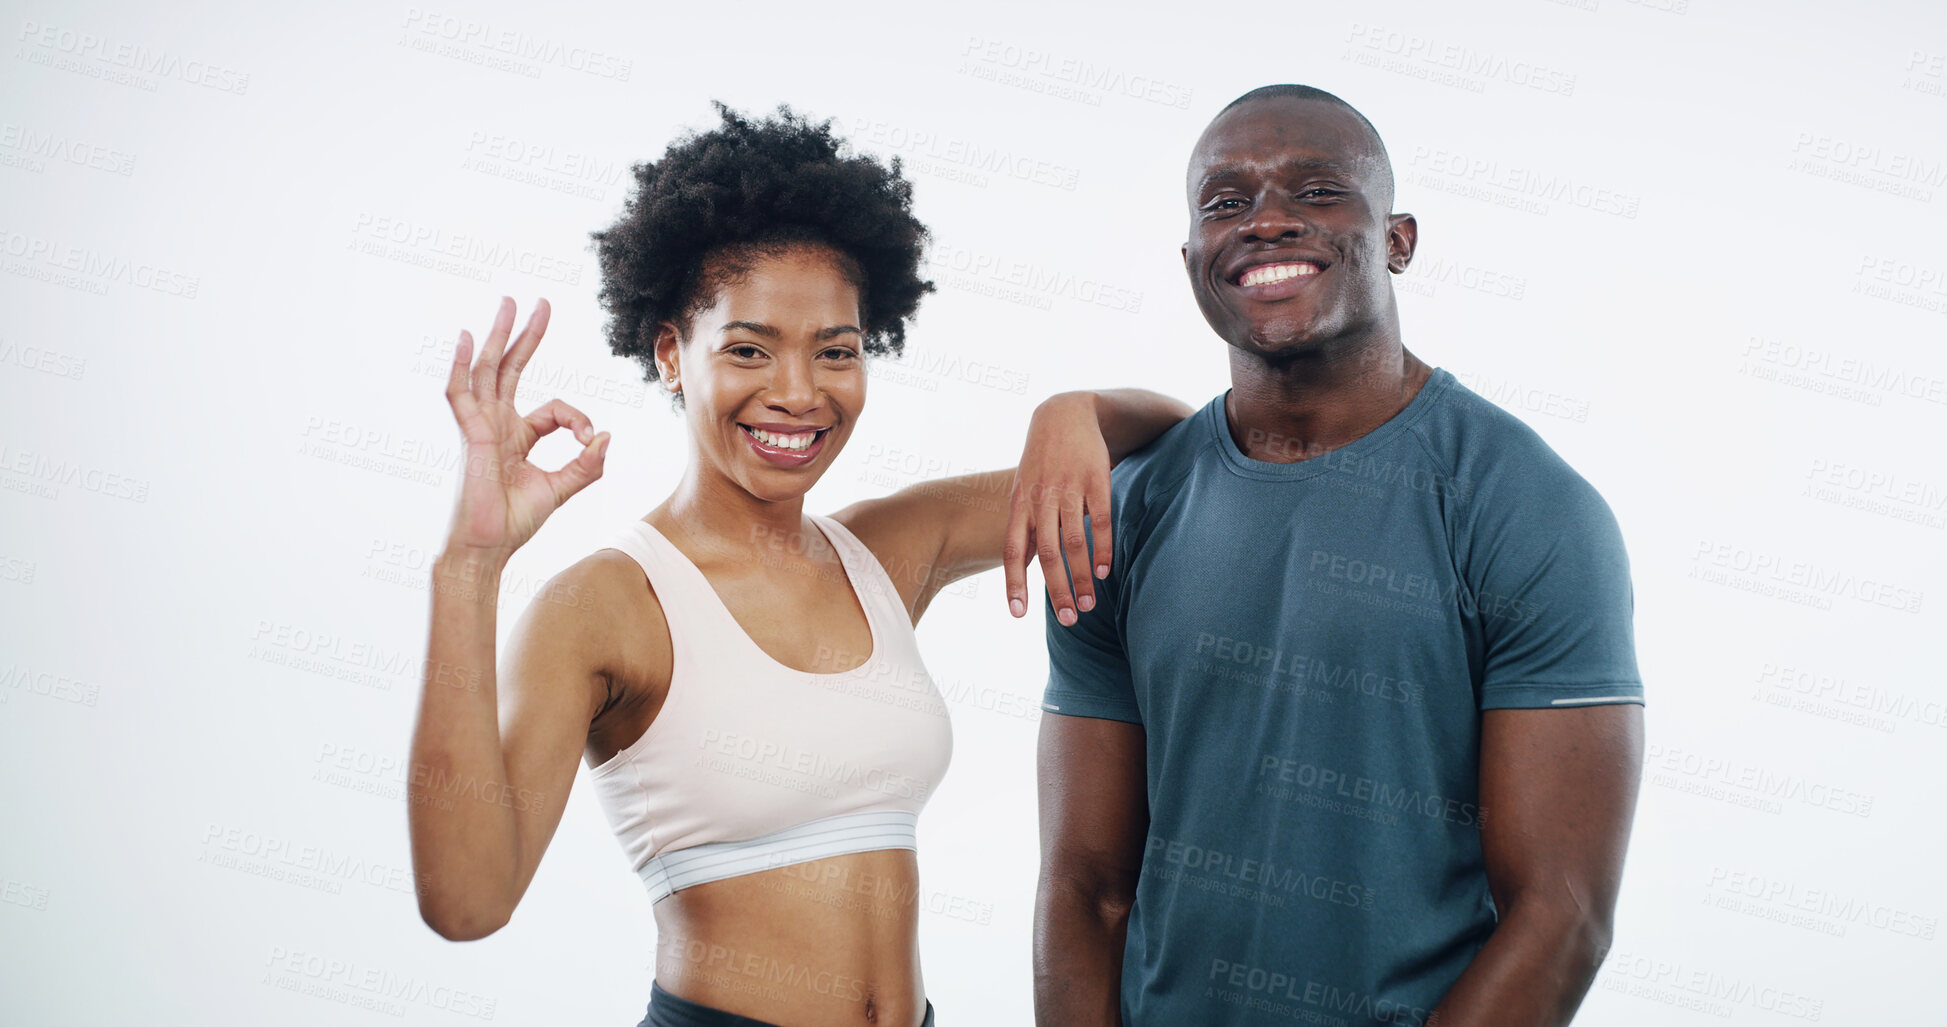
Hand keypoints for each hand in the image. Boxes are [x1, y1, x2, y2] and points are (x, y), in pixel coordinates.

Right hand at [441, 297, 608, 562]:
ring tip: (509, 302)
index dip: (579, 419)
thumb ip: (587, 465)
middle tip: (540, 302)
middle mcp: (498, 425)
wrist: (487, 548)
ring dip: (501, 336)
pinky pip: (460, 394)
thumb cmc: (515, 522)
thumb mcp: (561, 489)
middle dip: (527, 336)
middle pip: (512, 370)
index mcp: (519, 436)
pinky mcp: (469, 435)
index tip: (591, 442)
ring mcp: (481, 427)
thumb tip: (608, 436)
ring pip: (490, 371)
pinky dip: (461, 365)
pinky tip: (467, 337)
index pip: (553, 408)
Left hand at [1004, 393, 1111, 625]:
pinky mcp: (1096, 480)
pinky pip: (1100, 521)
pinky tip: (1105, 571)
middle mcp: (1042, 498)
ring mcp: (1069, 489)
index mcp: (1020, 504)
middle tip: (1069, 619)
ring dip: (1082, 578)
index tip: (1017, 614)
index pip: (1013, 550)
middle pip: (1048, 554)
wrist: (1065, 413)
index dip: (1014, 582)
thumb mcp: (1024, 489)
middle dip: (1057, 590)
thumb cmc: (1043, 460)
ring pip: (1074, 542)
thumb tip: (1024, 565)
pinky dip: (1102, 549)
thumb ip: (1026, 526)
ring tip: (1089, 604)